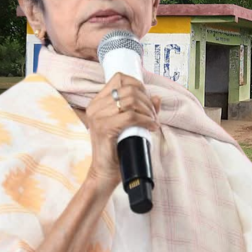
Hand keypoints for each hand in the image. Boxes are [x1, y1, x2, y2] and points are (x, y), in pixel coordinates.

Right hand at [83, 73, 161, 191]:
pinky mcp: (104, 128)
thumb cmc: (118, 148)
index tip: (147, 99)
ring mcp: (98, 117)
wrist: (105, 172)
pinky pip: (131, 116)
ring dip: (148, 111)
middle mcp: (95, 107)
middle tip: (153, 115)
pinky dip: (146, 120)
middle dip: (147, 101)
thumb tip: (157, 97)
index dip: (138, 85)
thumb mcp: (130, 125)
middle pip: (129, 89)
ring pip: (131, 101)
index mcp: (98, 102)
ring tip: (152, 122)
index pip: (119, 78)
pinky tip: (151, 127)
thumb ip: (142, 110)